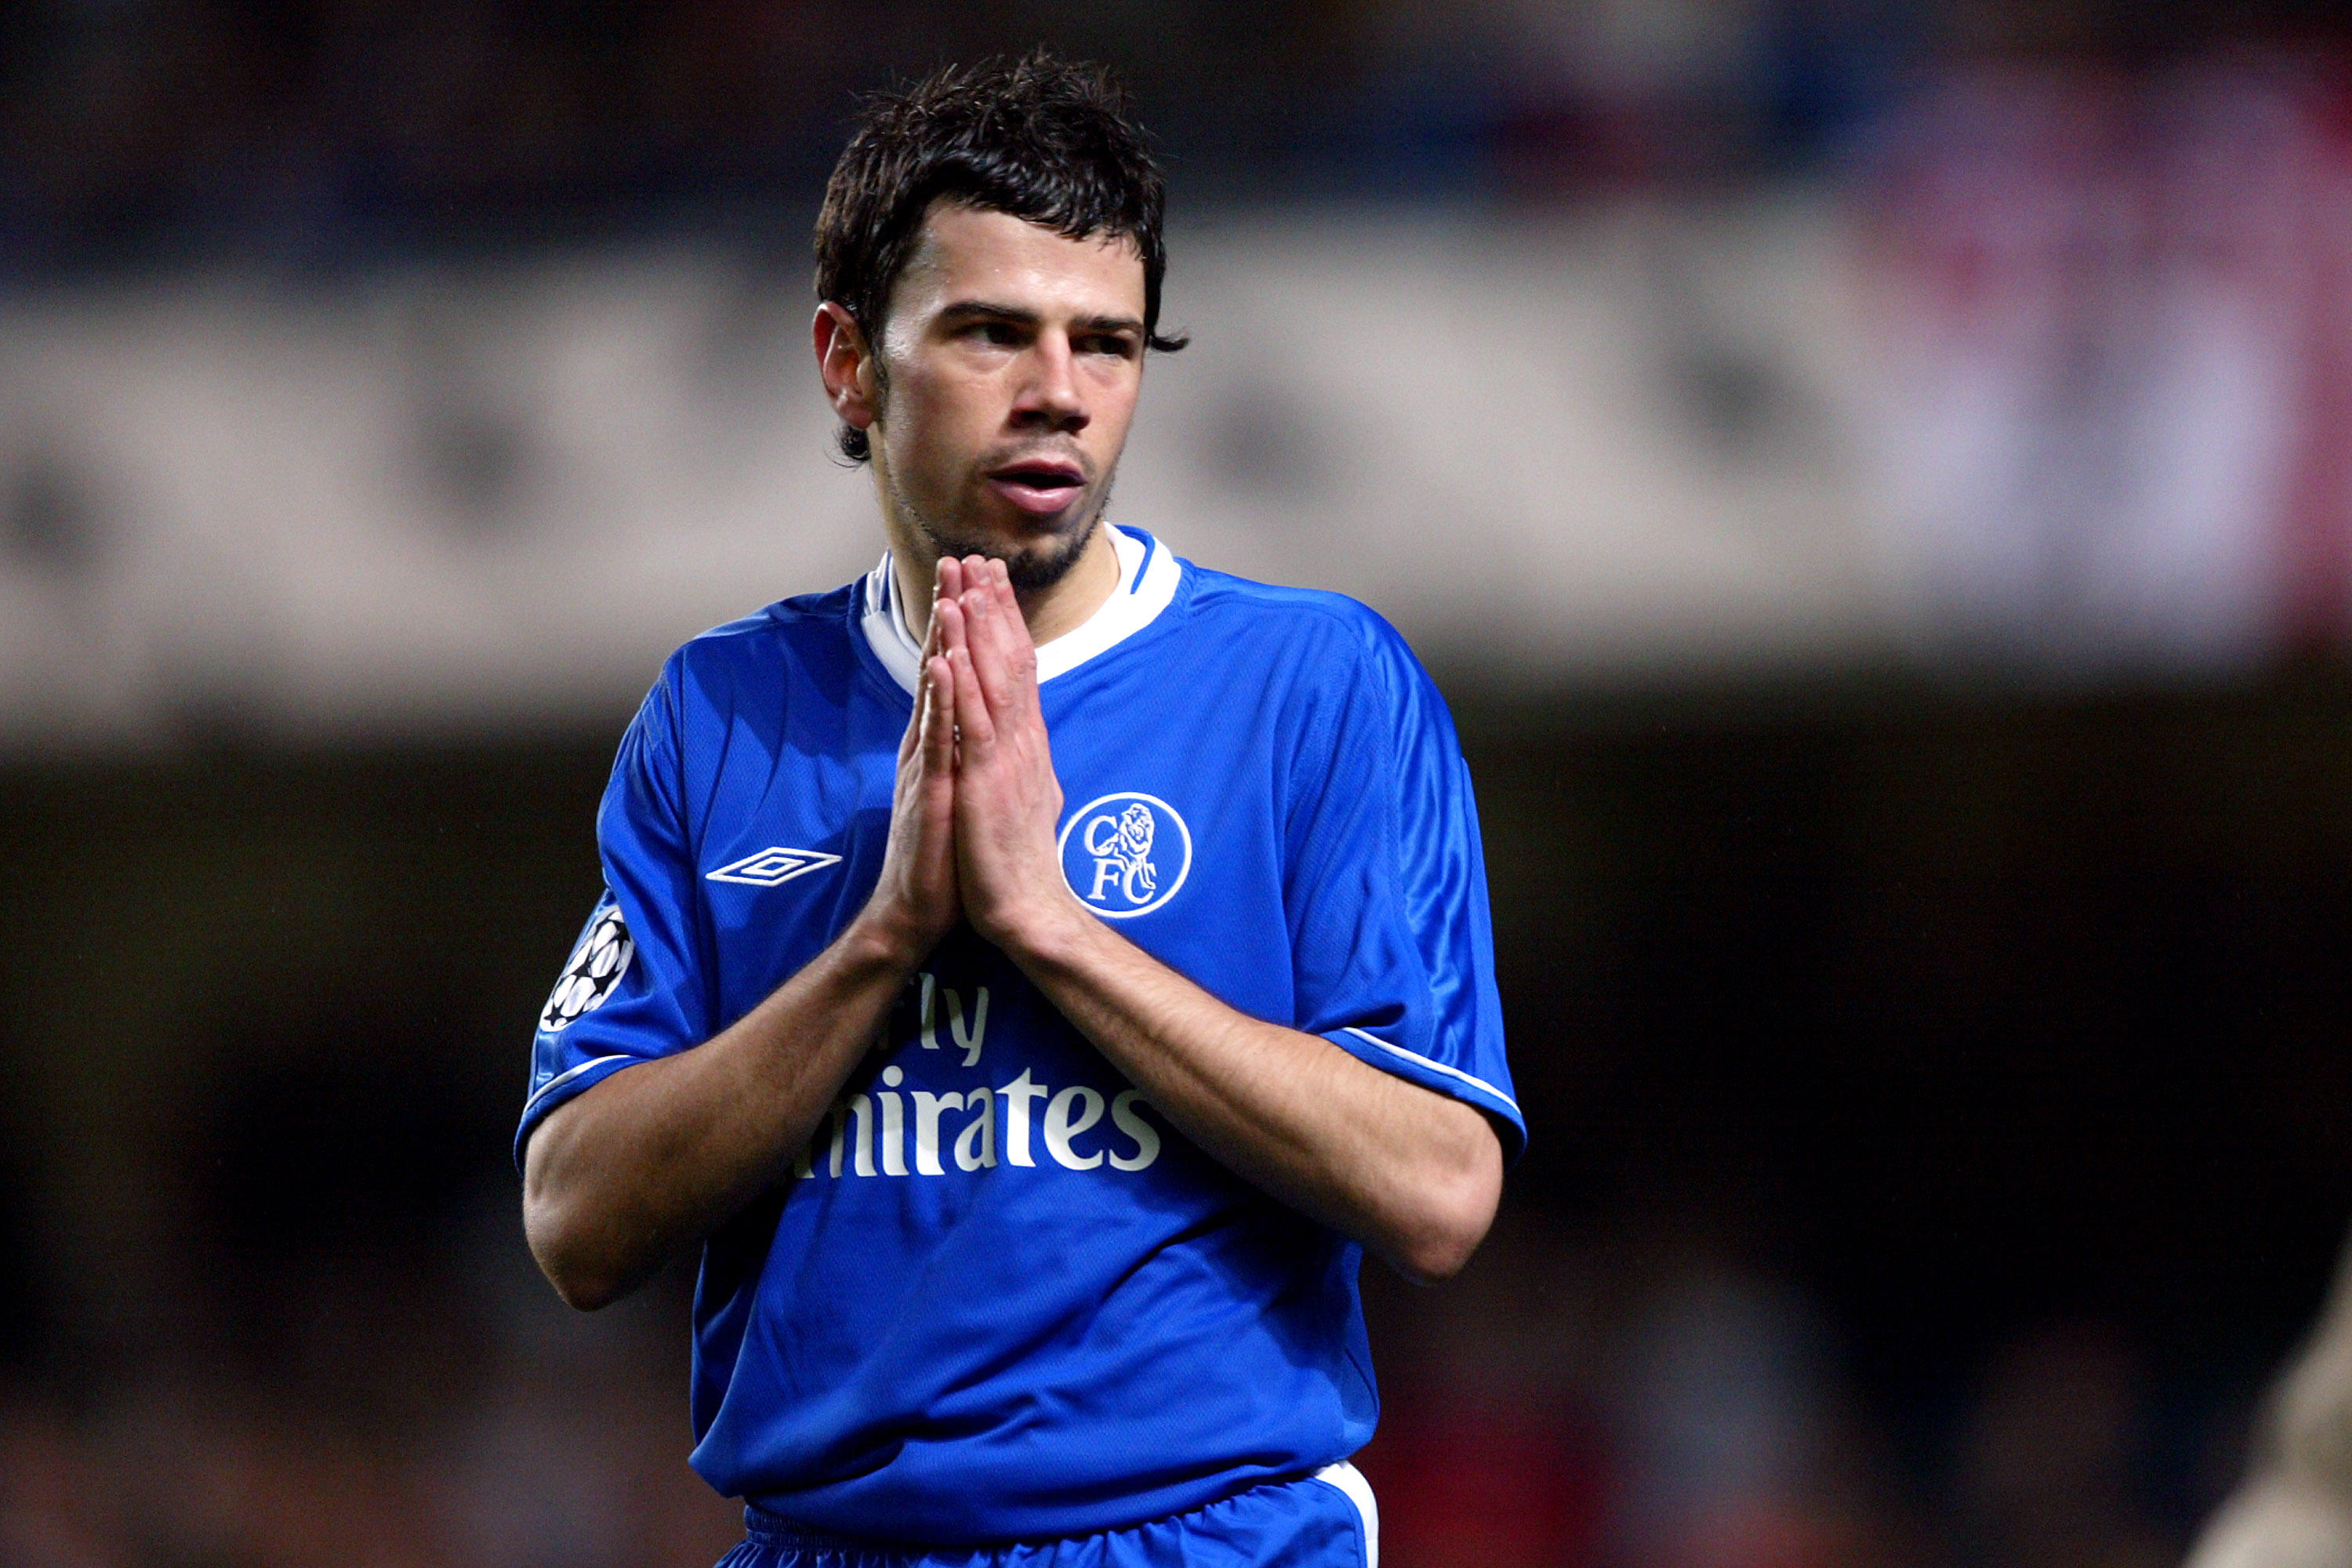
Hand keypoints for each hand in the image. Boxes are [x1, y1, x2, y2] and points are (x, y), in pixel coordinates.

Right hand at [854, 559, 960, 964]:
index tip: (977, 578)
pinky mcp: (928, 791)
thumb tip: (978, 718)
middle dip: (949, 613)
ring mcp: (925, 765)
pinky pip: (934, 738)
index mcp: (940, 742)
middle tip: (956, 560)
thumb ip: (962, 750)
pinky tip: (942, 666)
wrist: (918, 912)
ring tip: (948, 593)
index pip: (953, 671)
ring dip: (941, 641)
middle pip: (939, 667)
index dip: (964, 624)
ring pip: (934, 693)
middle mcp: (927, 744)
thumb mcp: (960, 789)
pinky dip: (939, 699)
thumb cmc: (944, 855)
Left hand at [935, 556, 1084, 956]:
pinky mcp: (984, 783)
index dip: (1004, 622)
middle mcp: (1022, 741)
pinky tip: (947, 654)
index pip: (1017, 669)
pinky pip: (972, 726)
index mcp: (1026, 743)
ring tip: (962, 586)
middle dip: (991, 609)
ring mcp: (1005, 759)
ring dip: (975, 633)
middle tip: (979, 560)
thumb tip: (1016, 731)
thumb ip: (1016, 756)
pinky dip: (959, 687)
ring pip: (991, 683)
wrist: (1025, 910)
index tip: (992, 581)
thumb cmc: (1013, 859)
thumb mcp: (1019, 794)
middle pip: (1007, 661)